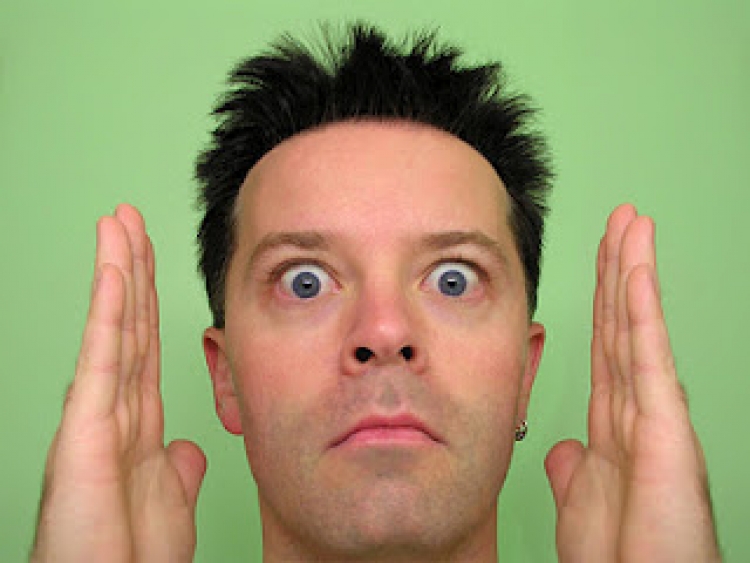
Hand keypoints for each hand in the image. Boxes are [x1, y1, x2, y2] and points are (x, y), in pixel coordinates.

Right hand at [31, 205, 206, 561]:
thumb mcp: (167, 500)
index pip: (145, 342)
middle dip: (131, 268)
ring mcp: (94, 416)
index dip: (149, 297)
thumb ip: (177, 466)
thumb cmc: (130, 554)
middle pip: (129, 323)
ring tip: (118, 221)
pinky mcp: (83, 432)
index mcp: (134, 422)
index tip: (150, 254)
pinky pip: (103, 359)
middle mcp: (111, 410)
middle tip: (130, 216)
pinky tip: (115, 269)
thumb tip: (188, 445)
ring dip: (118, 271)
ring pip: (113, 328)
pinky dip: (109, 312)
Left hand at [544, 204, 720, 561]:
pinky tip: (636, 269)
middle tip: (621, 217)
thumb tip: (565, 443)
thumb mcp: (583, 500)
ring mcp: (656, 415)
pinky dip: (641, 310)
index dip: (602, 298)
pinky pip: (648, 357)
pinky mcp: (667, 429)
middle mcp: (639, 409)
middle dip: (620, 268)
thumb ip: (574, 466)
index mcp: (616, 422)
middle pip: (622, 323)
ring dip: (634, 271)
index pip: (605, 343)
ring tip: (633, 221)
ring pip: (638, 327)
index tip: (602, 256)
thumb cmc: (622, 554)